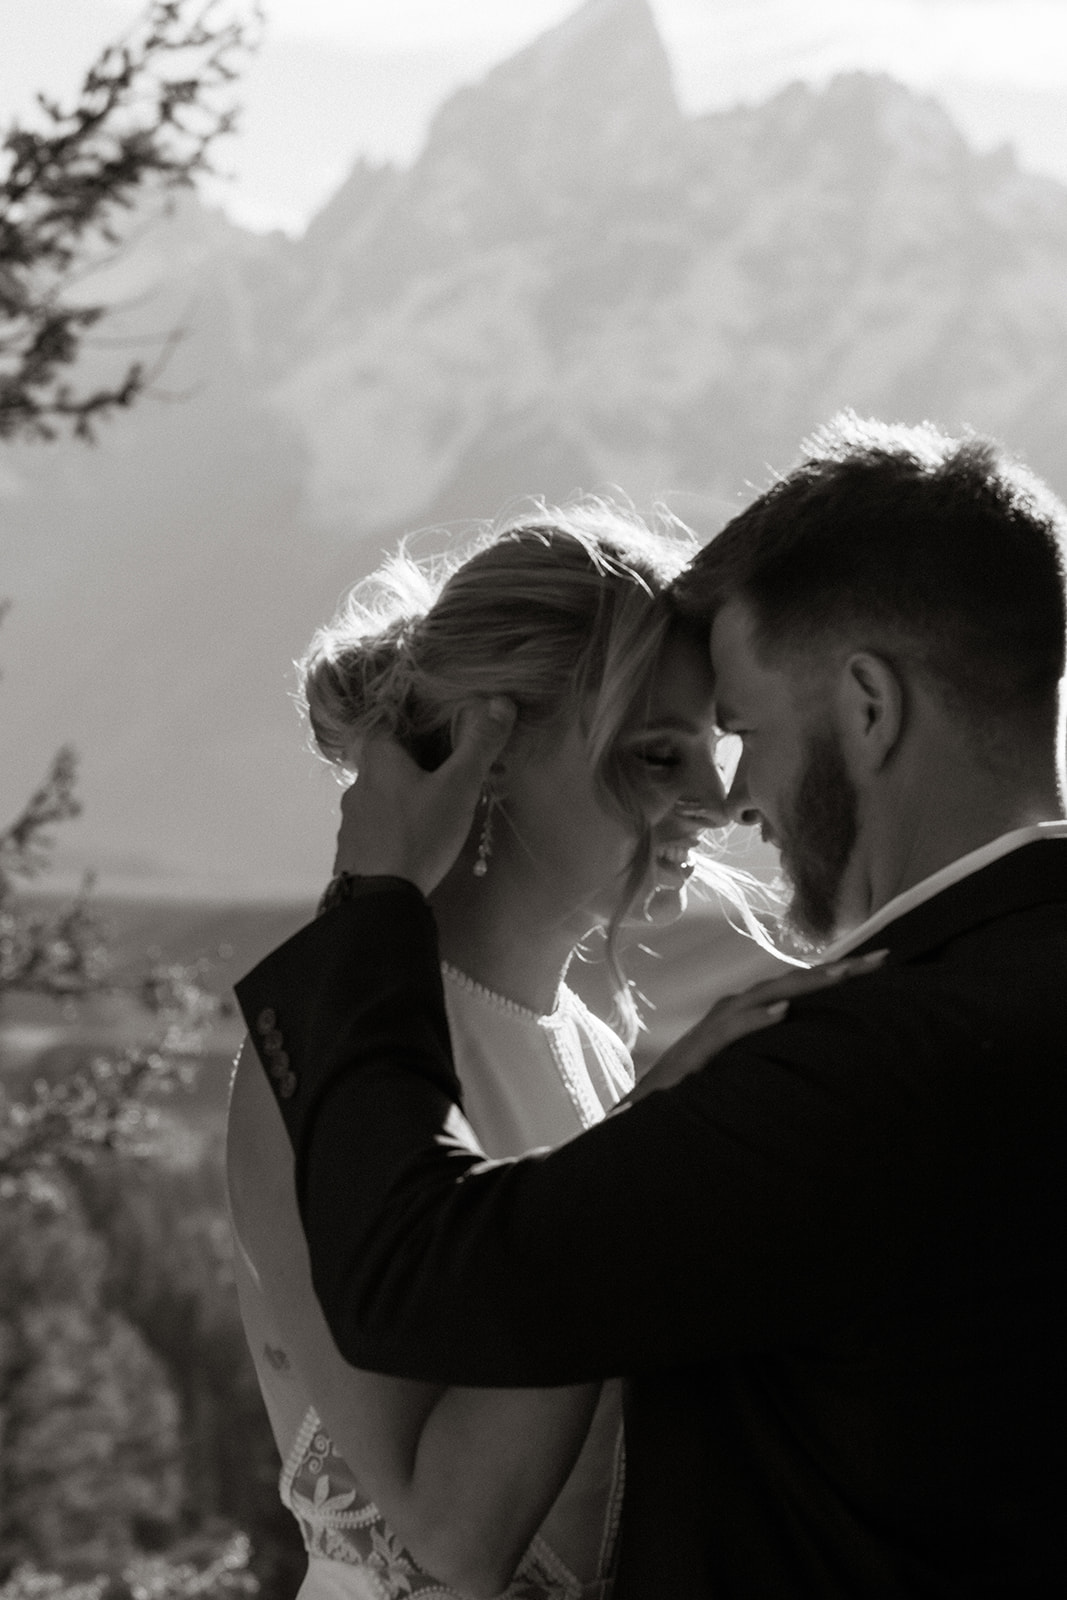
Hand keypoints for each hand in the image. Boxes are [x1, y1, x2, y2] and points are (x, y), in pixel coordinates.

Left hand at [333, 698, 516, 895]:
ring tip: (430, 816)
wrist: (380, 898)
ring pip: (377, 800)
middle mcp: (357, 786)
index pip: (384, 725)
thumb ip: (479, 745)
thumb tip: (501, 701)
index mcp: (378, 760)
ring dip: (400, 802)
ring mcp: (350, 822)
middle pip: (382, 764)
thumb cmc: (419, 833)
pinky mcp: (350, 853)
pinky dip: (390, 832)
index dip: (407, 724)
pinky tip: (411, 846)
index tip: (432, 733)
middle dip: (410, 768)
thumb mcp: (458, 787)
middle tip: (443, 777)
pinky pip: (372, 832)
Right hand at [626, 948, 888, 1101]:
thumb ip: (775, 1055)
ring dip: (804, 985)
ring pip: (765, 996)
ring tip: (842, 976)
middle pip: (790, 983)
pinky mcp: (699, 1053)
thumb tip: (817, 1050)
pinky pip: (730, 1032)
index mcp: (746, 1014)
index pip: (798, 988)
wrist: (644, 1114)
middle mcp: (732, 1012)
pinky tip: (782, 1013)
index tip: (882, 964)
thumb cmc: (697, 1091)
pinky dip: (756, 1020)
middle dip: (835, 972)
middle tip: (880, 960)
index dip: (836, 975)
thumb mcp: (745, 1071)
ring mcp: (714, 1030)